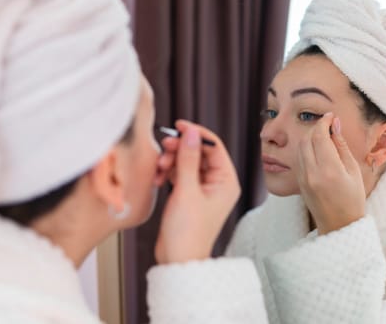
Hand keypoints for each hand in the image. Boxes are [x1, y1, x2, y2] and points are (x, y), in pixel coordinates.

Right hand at [155, 120, 240, 263]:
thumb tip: (191, 132)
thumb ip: (188, 159)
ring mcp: (203, 189)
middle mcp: (218, 183)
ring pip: (187, 162)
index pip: (214, 146)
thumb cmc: (187, 232)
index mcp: (226, 181)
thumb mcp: (187, 190)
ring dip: (172, 161)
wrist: (177, 259)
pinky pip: (180, 174)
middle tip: (164, 148)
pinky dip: (168, 172)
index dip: (196, 133)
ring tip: (159, 168)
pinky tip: (158, 178)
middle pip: (199, 153)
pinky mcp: (190, 195)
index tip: (178, 126)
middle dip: (180, 149)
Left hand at [297, 113, 365, 233]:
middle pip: (307, 139)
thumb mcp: (353, 171)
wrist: (339, 224)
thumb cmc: (352, 198)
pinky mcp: (298, 181)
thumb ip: (341, 146)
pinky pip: (299, 158)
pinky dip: (306, 149)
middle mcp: (312, 173)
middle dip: (316, 128)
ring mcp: (302, 178)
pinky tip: (318, 150)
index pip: (320, 136)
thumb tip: (335, 124)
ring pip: (300, 147)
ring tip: (324, 136)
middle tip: (328, 124)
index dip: (324, 122)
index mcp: (329, 170)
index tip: (330, 116)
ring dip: (310, 137)